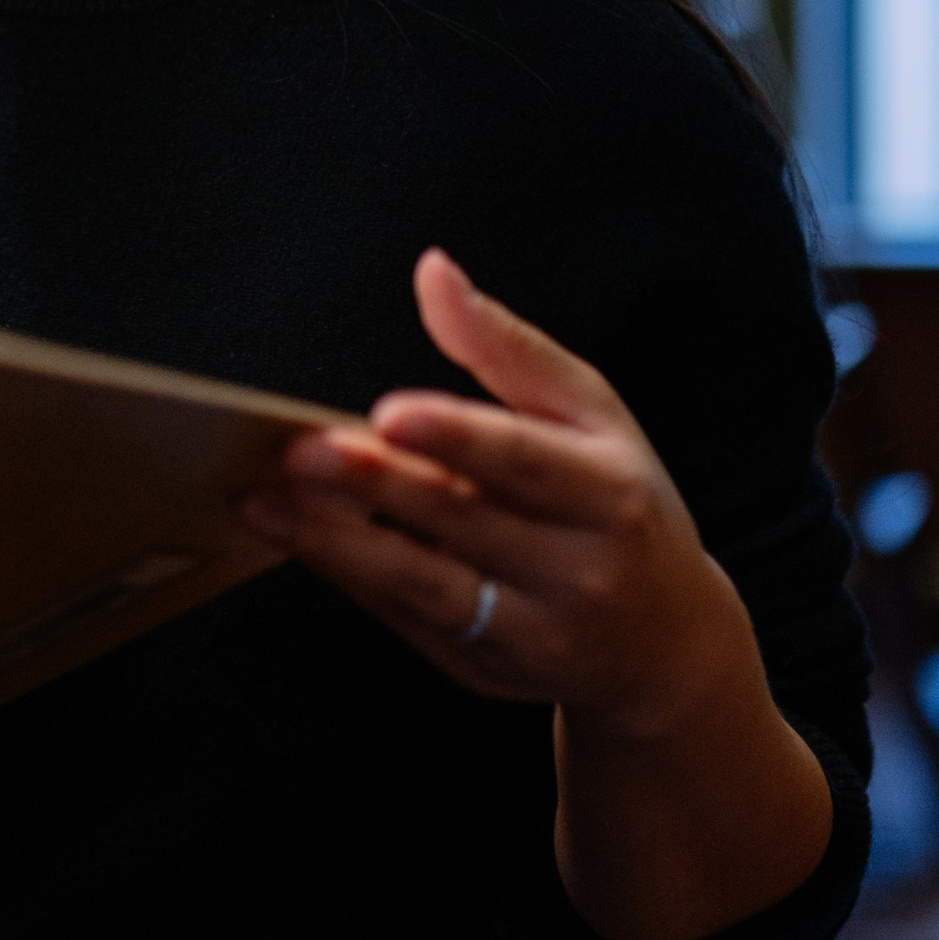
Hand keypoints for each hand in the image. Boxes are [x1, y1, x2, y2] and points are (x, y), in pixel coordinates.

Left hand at [241, 246, 763, 741]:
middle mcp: (579, 570)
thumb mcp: (592, 417)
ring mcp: (532, 632)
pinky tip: (296, 534)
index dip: (458, 436)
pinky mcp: (484, 668)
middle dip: (377, 485)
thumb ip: (507, 348)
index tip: (391, 413)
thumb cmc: (618, 506)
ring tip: (274, 501)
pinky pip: (406, 619)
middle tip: (304, 451)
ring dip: (339, 543)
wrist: (664, 644)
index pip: (528, 461)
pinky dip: (347, 576)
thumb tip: (433, 271)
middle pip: (463, 521)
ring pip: (424, 586)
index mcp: (610, 494)